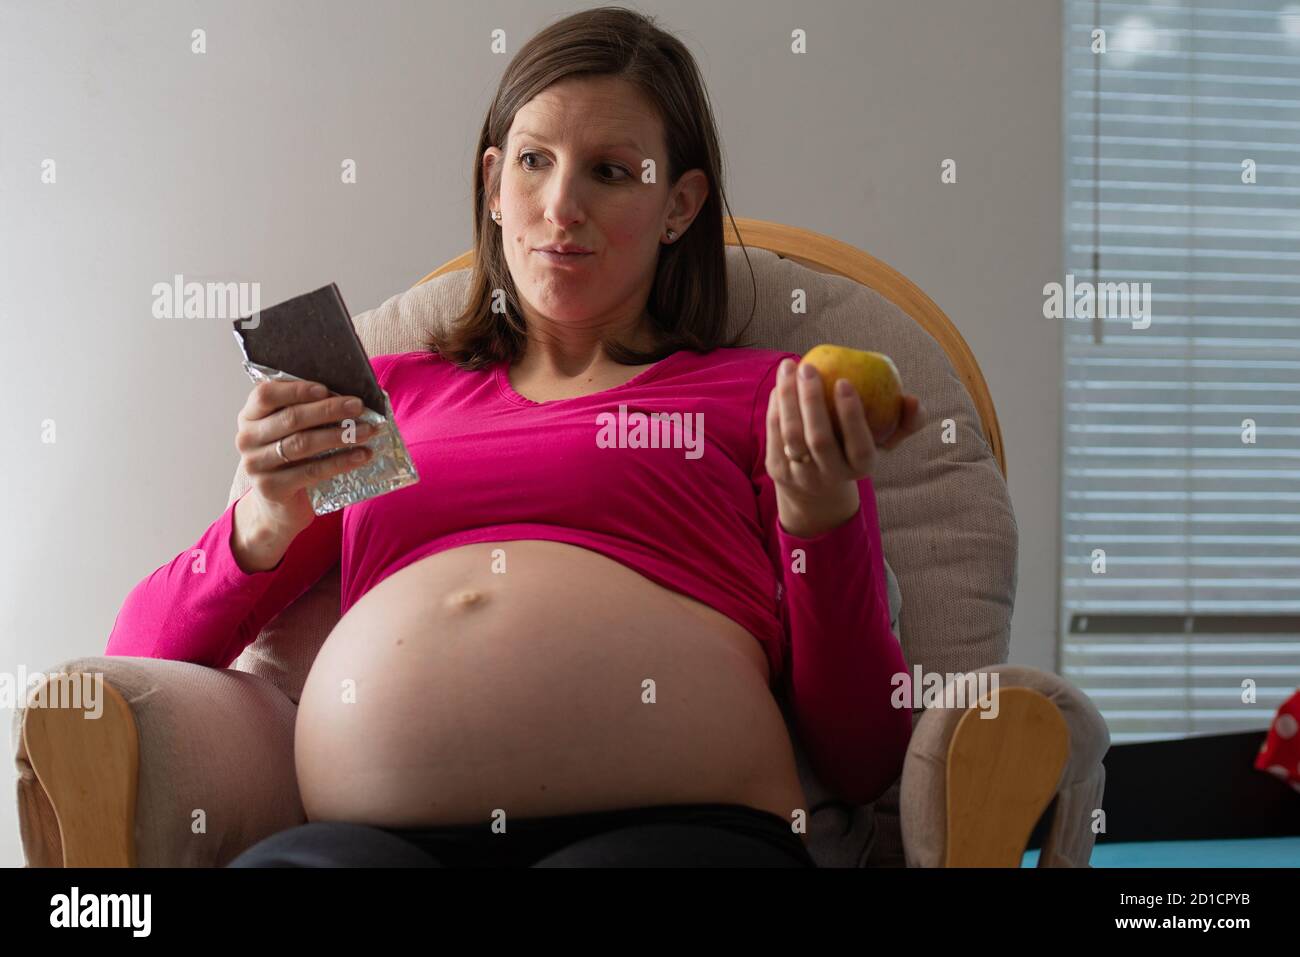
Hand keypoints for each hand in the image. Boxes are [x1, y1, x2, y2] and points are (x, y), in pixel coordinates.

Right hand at [234, 380, 378, 538]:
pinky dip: (341, 461)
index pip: (265, 394)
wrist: (277, 507)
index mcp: (249, 416)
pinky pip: (312, 471)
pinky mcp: (272, 488)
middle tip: (358, 406)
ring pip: (303, 444)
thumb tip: (346, 395)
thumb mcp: (289, 432)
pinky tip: (362, 455)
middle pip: (291, 418)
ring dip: (339, 435)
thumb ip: (305, 411)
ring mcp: (256, 465)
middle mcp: (246, 439)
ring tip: (367, 431)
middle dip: (329, 410)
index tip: (326, 389)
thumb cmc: (289, 460)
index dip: (296, 389)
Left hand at [765, 357, 924, 535]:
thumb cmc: (858, 446)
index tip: (844, 381)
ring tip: (789, 367)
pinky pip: (774, 434)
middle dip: (812, 401)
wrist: (817, 483)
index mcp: (861, 468)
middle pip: (819, 439)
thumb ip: (906, 420)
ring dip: (788, 399)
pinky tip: (780, 383)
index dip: (852, 415)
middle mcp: (831, 476)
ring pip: (792, 436)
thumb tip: (913, 399)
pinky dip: (775, 407)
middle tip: (809, 367)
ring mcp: (802, 475)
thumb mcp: (885, 438)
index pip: (859, 445)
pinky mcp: (777, 469)